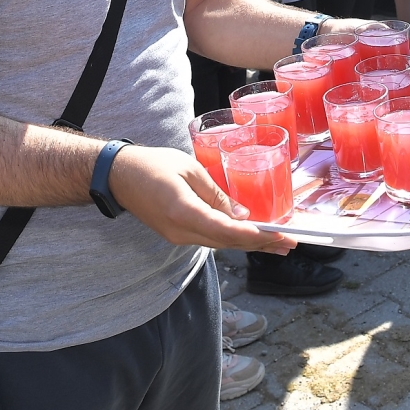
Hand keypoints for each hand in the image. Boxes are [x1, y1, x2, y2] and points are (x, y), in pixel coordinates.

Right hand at [108, 144, 295, 252]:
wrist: (119, 176)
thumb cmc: (153, 164)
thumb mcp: (190, 170)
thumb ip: (217, 195)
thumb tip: (242, 215)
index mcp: (183, 211)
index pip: (225, 230)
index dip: (254, 235)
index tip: (278, 236)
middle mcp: (181, 231)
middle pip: (227, 242)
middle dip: (260, 244)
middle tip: (290, 243)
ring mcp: (177, 236)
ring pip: (220, 244)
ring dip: (249, 244)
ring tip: (277, 244)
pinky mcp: (176, 234)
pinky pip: (210, 239)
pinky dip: (232, 239)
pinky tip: (249, 236)